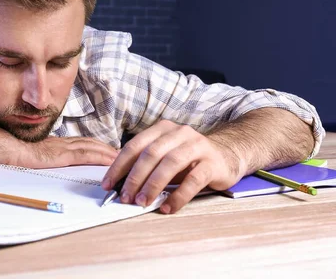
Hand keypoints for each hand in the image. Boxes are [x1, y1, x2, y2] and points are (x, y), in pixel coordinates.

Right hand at [10, 136, 119, 168]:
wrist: (6, 147)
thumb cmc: (12, 150)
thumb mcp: (29, 153)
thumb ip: (40, 155)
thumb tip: (42, 160)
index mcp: (54, 143)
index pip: (79, 142)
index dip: (94, 144)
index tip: (105, 148)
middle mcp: (61, 143)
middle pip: (89, 143)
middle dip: (105, 147)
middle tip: (120, 151)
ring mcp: (62, 148)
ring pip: (91, 148)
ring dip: (107, 152)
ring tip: (121, 156)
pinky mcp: (61, 156)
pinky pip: (85, 156)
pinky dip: (100, 157)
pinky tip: (110, 161)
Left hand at [101, 120, 242, 213]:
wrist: (227, 154)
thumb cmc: (189, 158)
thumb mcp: (165, 155)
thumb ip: (145, 163)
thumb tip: (119, 183)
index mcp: (162, 129)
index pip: (135, 146)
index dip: (119, 166)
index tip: (108, 184)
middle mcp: (179, 133)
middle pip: (151, 154)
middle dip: (134, 177)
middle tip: (124, 197)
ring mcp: (197, 146)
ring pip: (170, 164)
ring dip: (153, 185)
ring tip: (142, 202)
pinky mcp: (212, 163)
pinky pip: (193, 180)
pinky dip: (178, 195)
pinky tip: (168, 207)